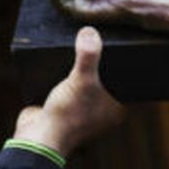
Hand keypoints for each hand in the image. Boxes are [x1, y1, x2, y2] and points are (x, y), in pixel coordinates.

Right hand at [14, 27, 126, 156]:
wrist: (37, 137)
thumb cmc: (68, 114)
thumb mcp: (82, 80)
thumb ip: (89, 56)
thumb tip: (90, 31)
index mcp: (118, 108)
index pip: (131, 83)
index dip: (131, 66)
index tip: (131, 46)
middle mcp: (104, 110)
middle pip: (109, 80)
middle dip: (105, 63)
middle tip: (105, 38)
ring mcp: (83, 109)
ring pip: (88, 83)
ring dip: (84, 69)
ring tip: (84, 45)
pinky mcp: (64, 107)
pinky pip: (69, 87)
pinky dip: (66, 76)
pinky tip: (62, 59)